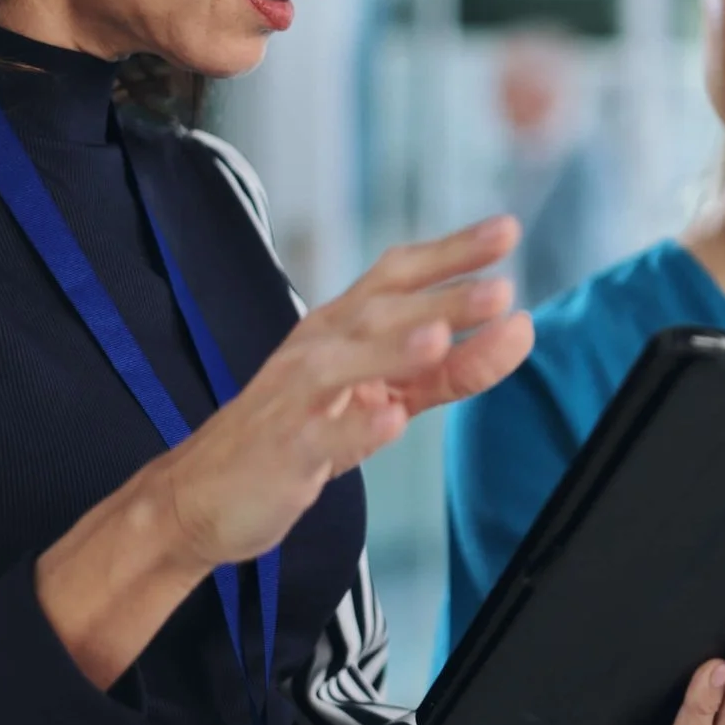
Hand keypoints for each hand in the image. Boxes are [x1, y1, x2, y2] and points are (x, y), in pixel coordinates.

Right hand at [147, 215, 533, 567]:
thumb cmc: (301, 432)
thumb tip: (520, 330)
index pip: (397, 275)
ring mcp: (296, 399)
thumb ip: (451, 368)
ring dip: (394, 349)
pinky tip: (389, 422)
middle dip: (440, 300)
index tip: (505, 230)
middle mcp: (318, 349)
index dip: (450, 252)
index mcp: (341, 328)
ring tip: (440, 338)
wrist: (204, 494)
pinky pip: (320, 435)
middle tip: (500, 290)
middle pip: (380, 313)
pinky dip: (355, 427)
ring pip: (345, 364)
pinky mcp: (284, 450)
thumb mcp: (384, 396)